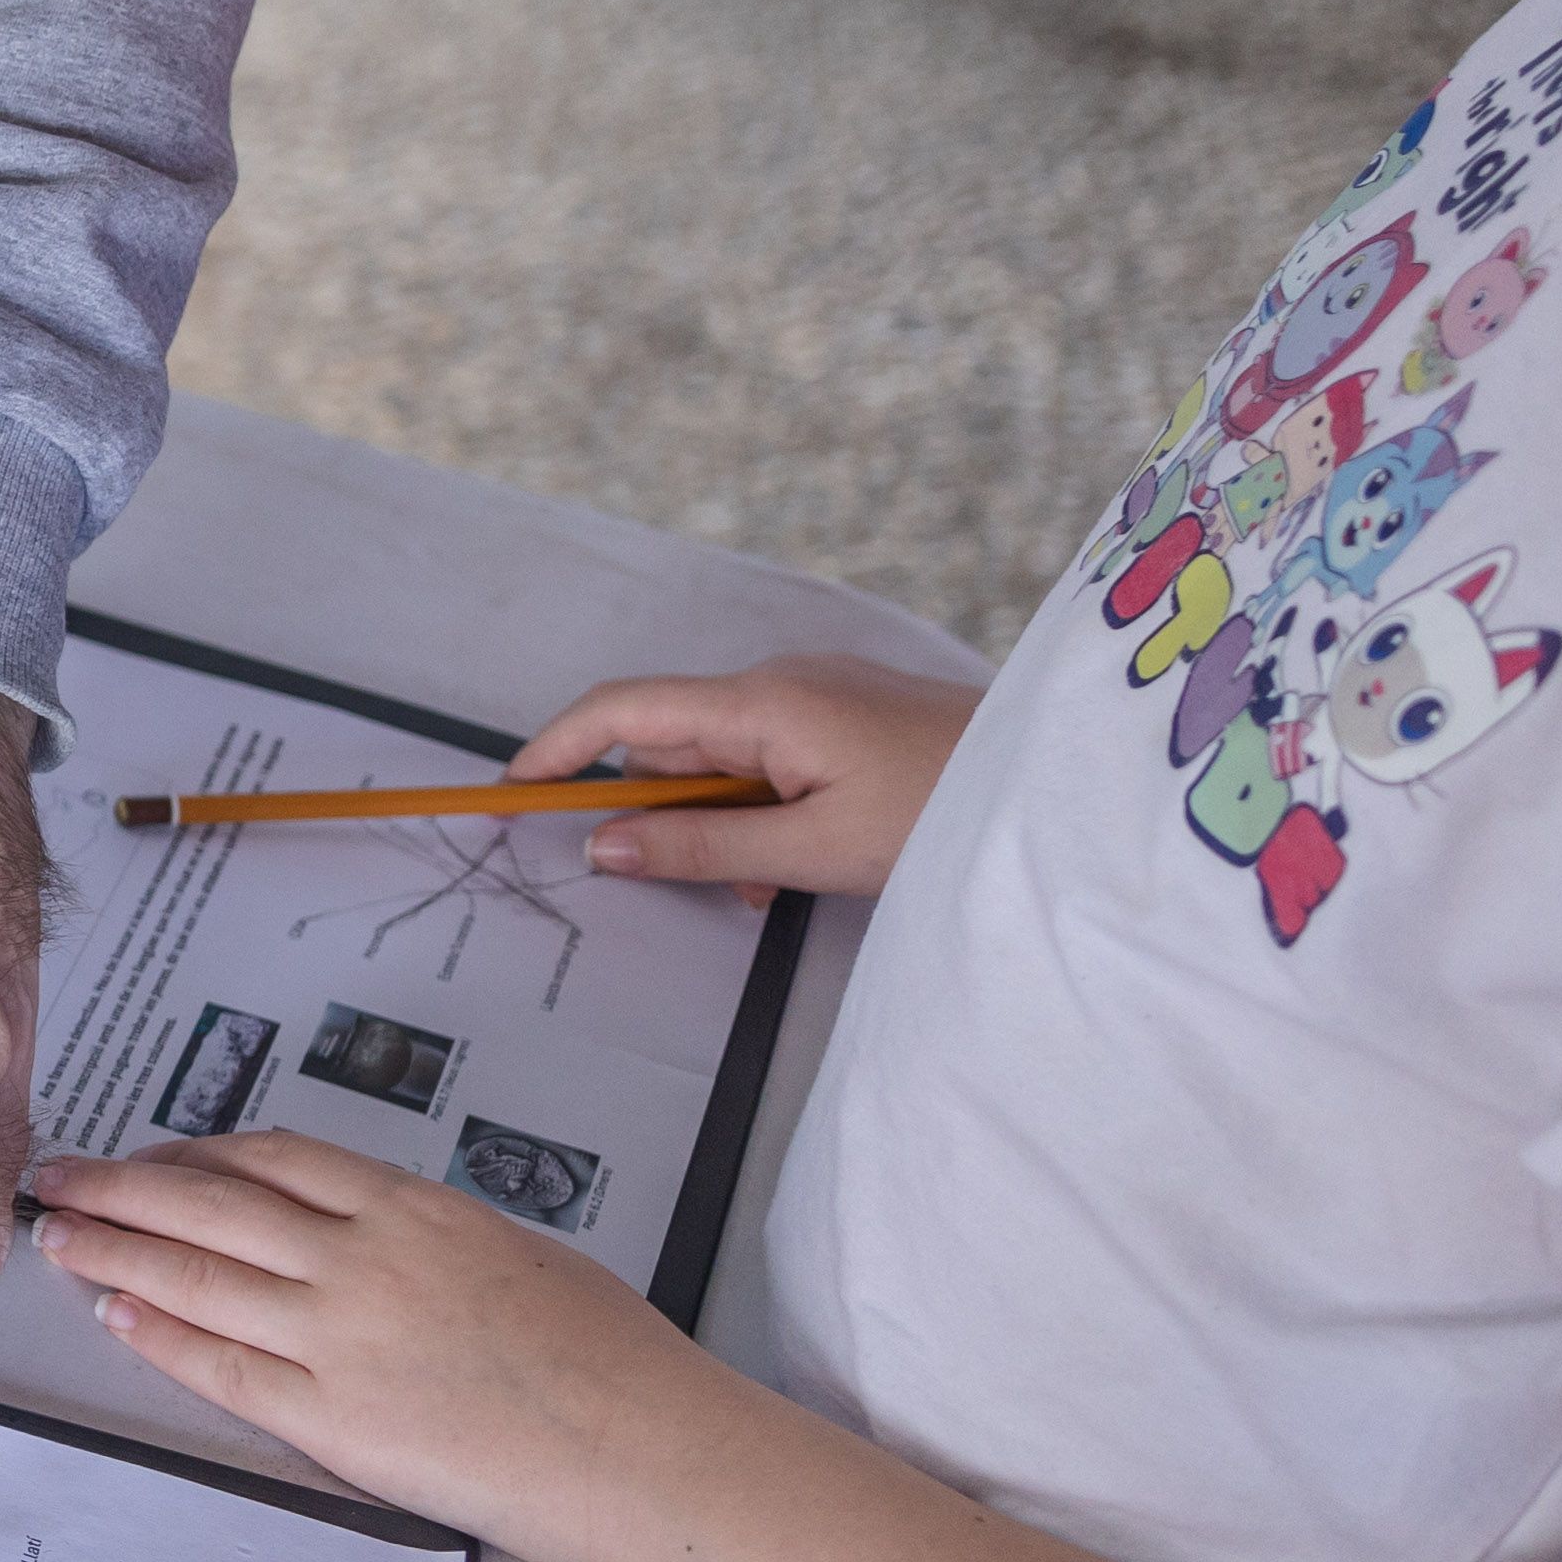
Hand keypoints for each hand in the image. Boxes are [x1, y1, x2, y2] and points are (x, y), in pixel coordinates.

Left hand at [21, 1129, 761, 1561]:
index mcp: (416, 1210)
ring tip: (58, 1238)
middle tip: (59, 1177)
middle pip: (209, 1203)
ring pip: (197, 1277)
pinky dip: (157, 1335)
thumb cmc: (615, 1360)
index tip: (153, 1156)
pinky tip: (115, 1317)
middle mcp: (365, 1259)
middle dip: (121, 1186)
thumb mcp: (520, 1257)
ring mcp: (342, 1338)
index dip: (197, 1154)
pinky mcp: (334, 1421)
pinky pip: (220, 1369)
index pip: (274, 1159)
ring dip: (113, 1253)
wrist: (653, 1450)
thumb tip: (380, 1240)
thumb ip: (434, 1243)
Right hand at [506, 654, 981, 902]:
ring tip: (779, 878)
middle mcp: (776, 681)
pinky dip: (762, 808)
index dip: (558, 749)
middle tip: (711, 880)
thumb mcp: (813, 850)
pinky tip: (805, 854)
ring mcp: (811, 692)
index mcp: (761, 702)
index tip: (513, 794)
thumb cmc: (942, 810)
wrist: (1048, 783)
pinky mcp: (839, 711)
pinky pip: (765, 757)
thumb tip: (605, 846)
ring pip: (719, 759)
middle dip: (667, 813)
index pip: (624, 711)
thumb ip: (703, 848)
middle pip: (670, 743)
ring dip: (723, 820)